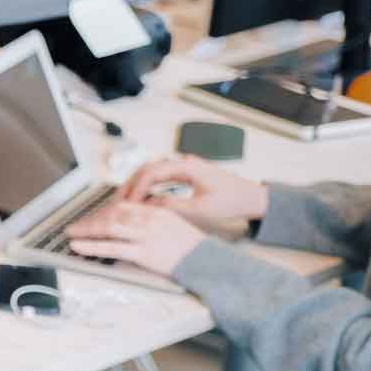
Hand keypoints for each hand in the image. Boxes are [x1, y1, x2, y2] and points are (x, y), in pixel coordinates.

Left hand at [66, 200, 209, 277]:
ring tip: (71, 232)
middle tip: (77, 225)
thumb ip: (151, 219)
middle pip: (112, 214)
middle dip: (91, 219)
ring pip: (109, 228)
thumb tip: (130, 218)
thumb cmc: (192, 247)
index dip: (103, 211)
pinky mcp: (144, 253)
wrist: (208, 262)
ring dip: (86, 229)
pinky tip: (78, 245)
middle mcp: (149, 220)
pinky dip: (92, 246)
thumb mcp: (172, 224)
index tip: (92, 216)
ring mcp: (146, 236)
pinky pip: (113, 247)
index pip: (122, 206)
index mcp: (156, 211)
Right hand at [119, 156, 269, 220]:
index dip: (135, 188)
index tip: (127, 204)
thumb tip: (149, 207)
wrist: (254, 198)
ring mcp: (184, 167)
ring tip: (125, 202)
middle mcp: (183, 162)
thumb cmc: (233, 201)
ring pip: (150, 171)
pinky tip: (141, 198)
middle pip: (146, 168)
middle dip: (129, 185)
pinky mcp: (185, 174)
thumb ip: (173, 205)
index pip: (151, 172)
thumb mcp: (202, 208)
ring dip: (136, 185)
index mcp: (187, 166)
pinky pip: (159, 176)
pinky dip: (146, 186)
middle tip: (117, 202)